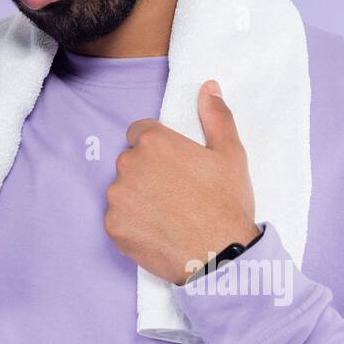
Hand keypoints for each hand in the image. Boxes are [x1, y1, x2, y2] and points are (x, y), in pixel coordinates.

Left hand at [104, 80, 258, 284]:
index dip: (158, 148)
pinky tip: (157, 231)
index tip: (174, 166)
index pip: (140, 133)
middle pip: (130, 161)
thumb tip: (208, 86)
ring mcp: (117, 197)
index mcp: (154, 142)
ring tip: (168, 214)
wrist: (220, 257)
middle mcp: (128, 165)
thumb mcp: (231, 154)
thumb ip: (216, 116)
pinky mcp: (112, 226)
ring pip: (122, 189)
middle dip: (147, 172)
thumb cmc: (227, 204)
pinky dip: (132, 223)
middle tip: (175, 193)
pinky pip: (117, 218)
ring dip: (137, 197)